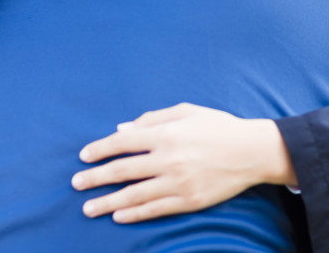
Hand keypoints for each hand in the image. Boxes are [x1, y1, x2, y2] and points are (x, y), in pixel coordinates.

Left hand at [71, 103, 295, 222]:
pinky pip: (155, 209)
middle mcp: (169, 158)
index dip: (100, 149)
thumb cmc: (218, 127)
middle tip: (76, 184)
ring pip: (134, 195)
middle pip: (123, 170)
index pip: (123, 142)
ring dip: (107, 202)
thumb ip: (152, 119)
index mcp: (166, 133)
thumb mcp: (186, 111)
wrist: (252, 152)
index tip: (83, 156)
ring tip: (88, 208)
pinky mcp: (188, 200)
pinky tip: (118, 216)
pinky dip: (134, 213)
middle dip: (96, 178)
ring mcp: (178, 182)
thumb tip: (121, 129)